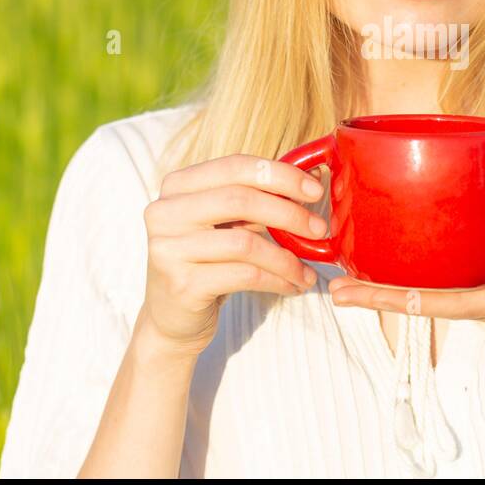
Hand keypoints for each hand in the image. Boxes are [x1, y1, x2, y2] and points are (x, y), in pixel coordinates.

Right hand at [138, 154, 328, 357]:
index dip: (280, 175)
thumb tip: (313, 174)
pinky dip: (277, 279)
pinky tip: (293, 285)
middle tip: (320, 229)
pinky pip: (244, 276)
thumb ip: (260, 196)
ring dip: (287, 258)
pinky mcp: (182, 285)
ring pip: (245, 243)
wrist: (173, 318)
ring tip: (308, 271)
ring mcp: (168, 249)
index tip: (315, 190)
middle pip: (240, 200)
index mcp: (177, 185)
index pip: (235, 166)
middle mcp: (164, 212)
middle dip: (288, 214)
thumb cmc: (208, 261)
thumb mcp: (228, 222)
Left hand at [327, 222, 484, 329]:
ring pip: (428, 292)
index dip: (396, 298)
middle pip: (423, 302)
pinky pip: (441, 279)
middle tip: (333, 288)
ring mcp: (483, 293)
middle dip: (378, 296)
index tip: (357, 293)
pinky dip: (412, 271)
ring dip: (388, 286)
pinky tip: (391, 254)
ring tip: (346, 275)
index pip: (440, 303)